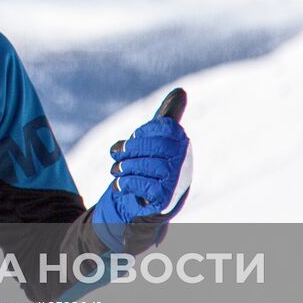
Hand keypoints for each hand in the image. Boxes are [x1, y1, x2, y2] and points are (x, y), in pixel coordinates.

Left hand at [91, 89, 192, 251]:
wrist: (141, 211)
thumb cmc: (148, 172)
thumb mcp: (151, 143)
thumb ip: (164, 120)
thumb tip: (181, 91)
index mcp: (183, 146)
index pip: (166, 129)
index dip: (142, 134)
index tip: (128, 142)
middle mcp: (186, 164)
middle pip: (157, 147)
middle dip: (131, 150)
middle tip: (116, 157)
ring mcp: (178, 184)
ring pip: (149, 166)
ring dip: (126, 168)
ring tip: (116, 172)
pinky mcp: (167, 201)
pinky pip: (146, 185)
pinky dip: (128, 183)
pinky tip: (121, 185)